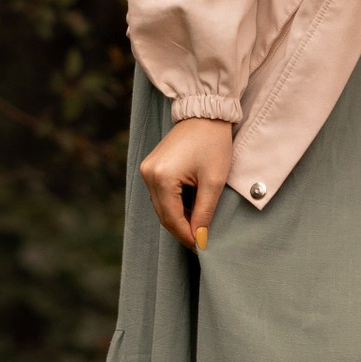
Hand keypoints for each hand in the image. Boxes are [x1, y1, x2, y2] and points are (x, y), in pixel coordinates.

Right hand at [141, 115, 234, 252]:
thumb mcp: (214, 180)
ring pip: (161, 206)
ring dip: (178, 217)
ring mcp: (146, 170)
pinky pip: (160, 194)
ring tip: (199, 225)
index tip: (202, 248)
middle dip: (182, 229)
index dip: (187, 236)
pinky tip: (190, 208)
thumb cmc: (213, 143)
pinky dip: (174, 204)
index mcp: (162, 178)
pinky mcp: (150, 166)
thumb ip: (205, 212)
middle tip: (201, 241)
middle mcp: (148, 174)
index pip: (172, 218)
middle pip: (163, 214)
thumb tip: (200, 239)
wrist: (205, 113)